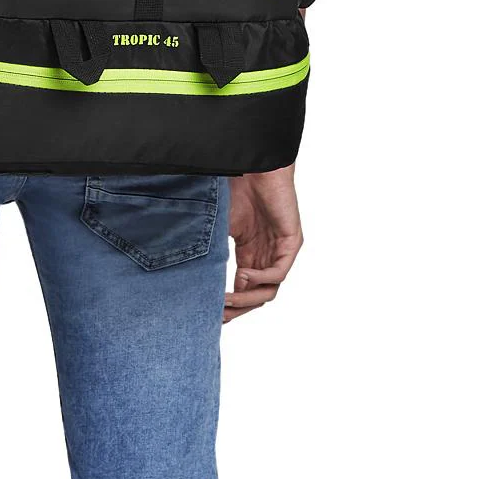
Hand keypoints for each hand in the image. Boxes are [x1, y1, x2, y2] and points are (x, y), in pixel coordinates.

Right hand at [223, 163, 302, 322]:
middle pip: (256, 296)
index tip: (211, 313)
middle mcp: (265, 254)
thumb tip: (186, 273)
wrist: (252, 162)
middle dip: (238, 308)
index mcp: (249, 251)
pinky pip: (279, 272)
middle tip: (219, 316)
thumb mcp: (217, 225)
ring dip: (248, 299)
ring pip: (268, 290)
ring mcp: (279, 250)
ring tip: (227, 299)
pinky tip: (243, 276)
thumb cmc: (233, 186)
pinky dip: (261, 280)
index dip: (229, 303)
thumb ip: (210, 249)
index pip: (243, 288)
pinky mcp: (291, 242)